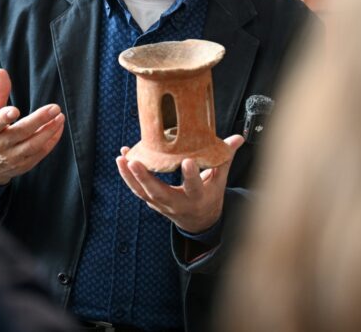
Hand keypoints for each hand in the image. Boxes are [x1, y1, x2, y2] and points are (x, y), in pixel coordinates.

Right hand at [0, 69, 65, 185]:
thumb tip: (1, 71)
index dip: (3, 117)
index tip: (14, 110)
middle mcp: (0, 145)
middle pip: (21, 133)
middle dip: (38, 120)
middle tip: (55, 108)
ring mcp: (12, 158)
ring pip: (33, 145)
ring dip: (49, 131)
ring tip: (60, 117)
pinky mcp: (24, 165)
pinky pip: (40, 153)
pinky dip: (51, 140)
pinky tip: (58, 127)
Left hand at [116, 135, 244, 233]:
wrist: (199, 221)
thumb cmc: (210, 196)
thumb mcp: (220, 180)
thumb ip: (225, 158)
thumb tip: (238, 138)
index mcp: (197, 197)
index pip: (194, 187)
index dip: (191, 176)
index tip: (186, 161)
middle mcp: (178, 203)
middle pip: (159, 192)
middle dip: (145, 178)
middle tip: (134, 162)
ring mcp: (162, 205)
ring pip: (143, 192)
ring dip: (129, 176)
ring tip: (122, 158)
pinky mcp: (152, 202)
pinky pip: (137, 190)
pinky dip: (127, 176)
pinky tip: (122, 159)